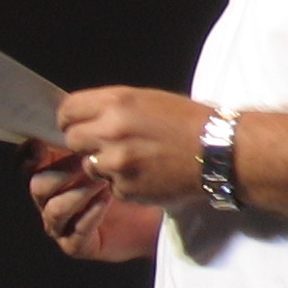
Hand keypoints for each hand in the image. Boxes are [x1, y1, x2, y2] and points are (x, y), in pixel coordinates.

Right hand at [24, 138, 161, 261]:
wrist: (161, 204)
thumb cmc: (135, 172)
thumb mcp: (112, 146)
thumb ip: (88, 133)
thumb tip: (71, 111)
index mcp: (53, 171)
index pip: (27, 163)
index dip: (29, 155)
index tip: (42, 145)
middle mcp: (51, 199)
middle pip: (38, 186)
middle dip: (62, 172)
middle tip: (87, 160)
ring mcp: (62, 224)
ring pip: (54, 209)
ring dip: (77, 193)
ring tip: (102, 180)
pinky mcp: (77, 245)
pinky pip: (74, 234)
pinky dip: (89, 214)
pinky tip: (107, 199)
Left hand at [59, 86, 213, 207]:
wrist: (220, 152)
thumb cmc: (190, 122)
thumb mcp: (148, 99)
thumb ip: (113, 107)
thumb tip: (86, 117)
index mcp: (116, 102)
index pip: (67, 110)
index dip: (70, 118)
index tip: (77, 124)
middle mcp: (111, 131)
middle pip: (72, 139)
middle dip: (86, 142)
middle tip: (107, 144)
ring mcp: (116, 163)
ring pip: (89, 165)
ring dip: (104, 164)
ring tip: (134, 159)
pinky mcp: (126, 188)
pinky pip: (111, 186)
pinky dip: (124, 183)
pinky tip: (147, 174)